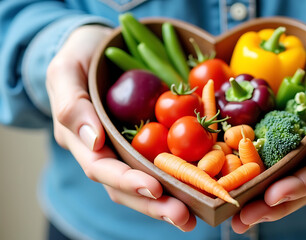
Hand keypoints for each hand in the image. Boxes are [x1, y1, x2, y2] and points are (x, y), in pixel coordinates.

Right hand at [46, 25, 195, 231]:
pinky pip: (164, 162)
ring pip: (146, 182)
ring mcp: (128, 149)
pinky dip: (181, 177)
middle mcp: (106, 152)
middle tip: (183, 217)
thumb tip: (94, 140)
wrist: (97, 50)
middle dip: (154, 204)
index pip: (102, 169)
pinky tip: (201, 187)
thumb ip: (72, 105)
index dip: (127, 181)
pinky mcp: (149, 141)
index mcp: (82, 142)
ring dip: (170, 200)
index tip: (154, 189)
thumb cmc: (78, 57)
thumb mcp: (66, 71)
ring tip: (195, 216)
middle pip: (126, 187)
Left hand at [231, 34, 305, 232]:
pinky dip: (255, 180)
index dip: (299, 186)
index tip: (273, 195)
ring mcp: (304, 150)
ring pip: (285, 183)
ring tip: (237, 219)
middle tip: (245, 218)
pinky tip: (235, 192)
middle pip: (301, 188)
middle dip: (273, 206)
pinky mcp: (285, 143)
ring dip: (261, 204)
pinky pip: (271, 164)